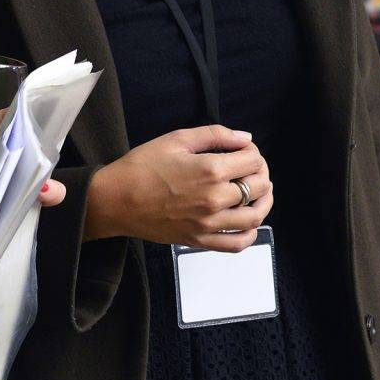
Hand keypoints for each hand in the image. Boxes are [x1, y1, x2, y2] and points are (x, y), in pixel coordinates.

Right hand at [84, 124, 272, 250]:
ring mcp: (209, 224)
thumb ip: (215, 135)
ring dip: (264, 202)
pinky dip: (250, 234)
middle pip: (257, 186)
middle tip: (251, 168)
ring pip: (254, 216)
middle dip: (260, 172)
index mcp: (210, 170)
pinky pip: (236, 244)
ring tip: (260, 192)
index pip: (252, 160)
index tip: (243, 151)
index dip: (252, 152)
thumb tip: (245, 139)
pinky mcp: (199, 241)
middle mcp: (215, 199)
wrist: (115, 200)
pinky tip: (248, 222)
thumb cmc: (142, 166)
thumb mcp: (177, 139)